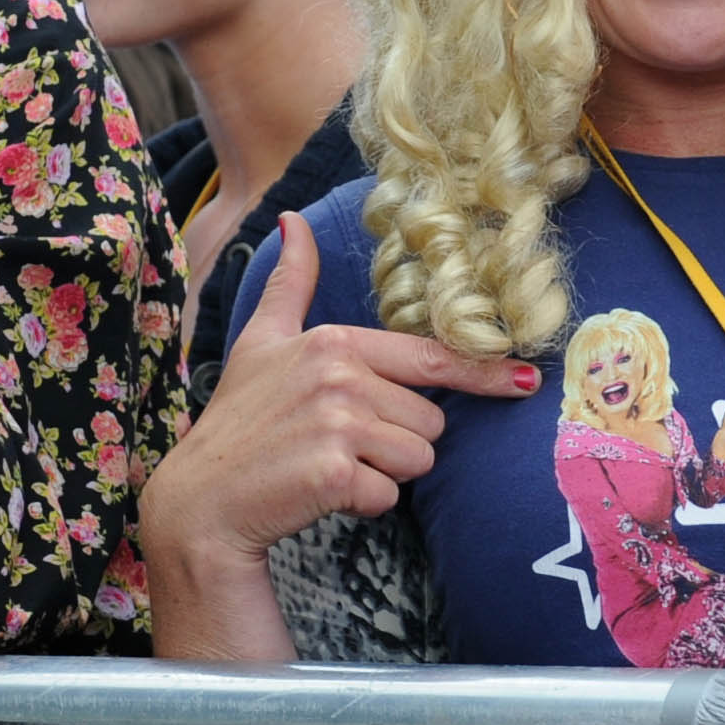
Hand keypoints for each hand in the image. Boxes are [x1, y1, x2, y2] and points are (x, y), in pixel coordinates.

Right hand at [139, 216, 540, 559]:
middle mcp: (341, 374)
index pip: (432, 357)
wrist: (200, 501)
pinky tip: (319, 493)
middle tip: (338, 443)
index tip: (523, 381)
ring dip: (383, 474)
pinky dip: (362, 504)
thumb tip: (292, 221)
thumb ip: (290, 283)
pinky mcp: (336, 473)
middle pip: (431, 420)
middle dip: (397, 440)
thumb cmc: (238, 422)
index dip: (482, 373)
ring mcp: (338, 423)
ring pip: (418, 458)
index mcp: (335, 341)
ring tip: (329, 465)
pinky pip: (391, 496)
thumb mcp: (261, 341)